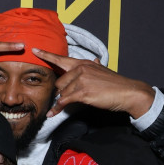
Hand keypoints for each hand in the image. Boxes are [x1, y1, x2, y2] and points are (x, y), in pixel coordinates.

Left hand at [32, 48, 154, 118]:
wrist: (128, 92)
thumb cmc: (115, 84)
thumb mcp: (102, 71)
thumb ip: (94, 67)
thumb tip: (94, 60)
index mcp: (84, 63)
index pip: (61, 58)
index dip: (46, 55)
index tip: (34, 51)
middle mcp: (81, 69)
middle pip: (59, 82)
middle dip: (62, 92)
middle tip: (72, 97)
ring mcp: (81, 80)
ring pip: (61, 93)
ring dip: (63, 101)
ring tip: (71, 104)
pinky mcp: (83, 92)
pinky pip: (64, 101)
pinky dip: (58, 109)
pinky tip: (54, 113)